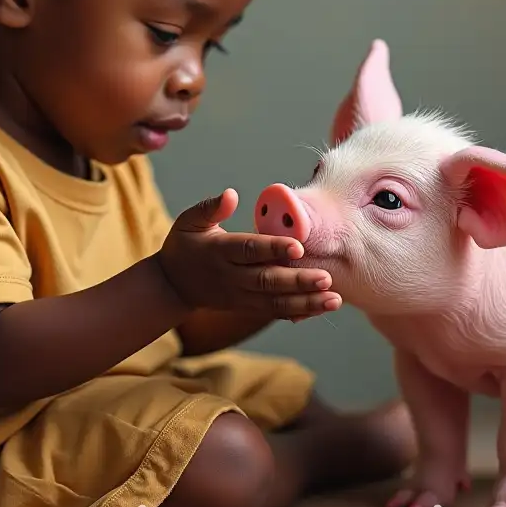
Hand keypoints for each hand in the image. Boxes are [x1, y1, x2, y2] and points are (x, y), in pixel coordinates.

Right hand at [156, 188, 341, 320]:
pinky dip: (298, 312)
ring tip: (334, 299)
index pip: (248, 250)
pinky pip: (274, 312)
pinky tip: (320, 309)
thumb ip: (210, 208)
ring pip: (275, 302)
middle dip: (298, 281)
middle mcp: (231, 277)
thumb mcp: (188, 221)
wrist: (172, 285)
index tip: (297, 246)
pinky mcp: (246, 306)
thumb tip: (231, 194)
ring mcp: (240, 295)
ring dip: (306, 302)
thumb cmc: (184, 245)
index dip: (273, 249)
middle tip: (326, 278)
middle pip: (268, 281)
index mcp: (218, 251)